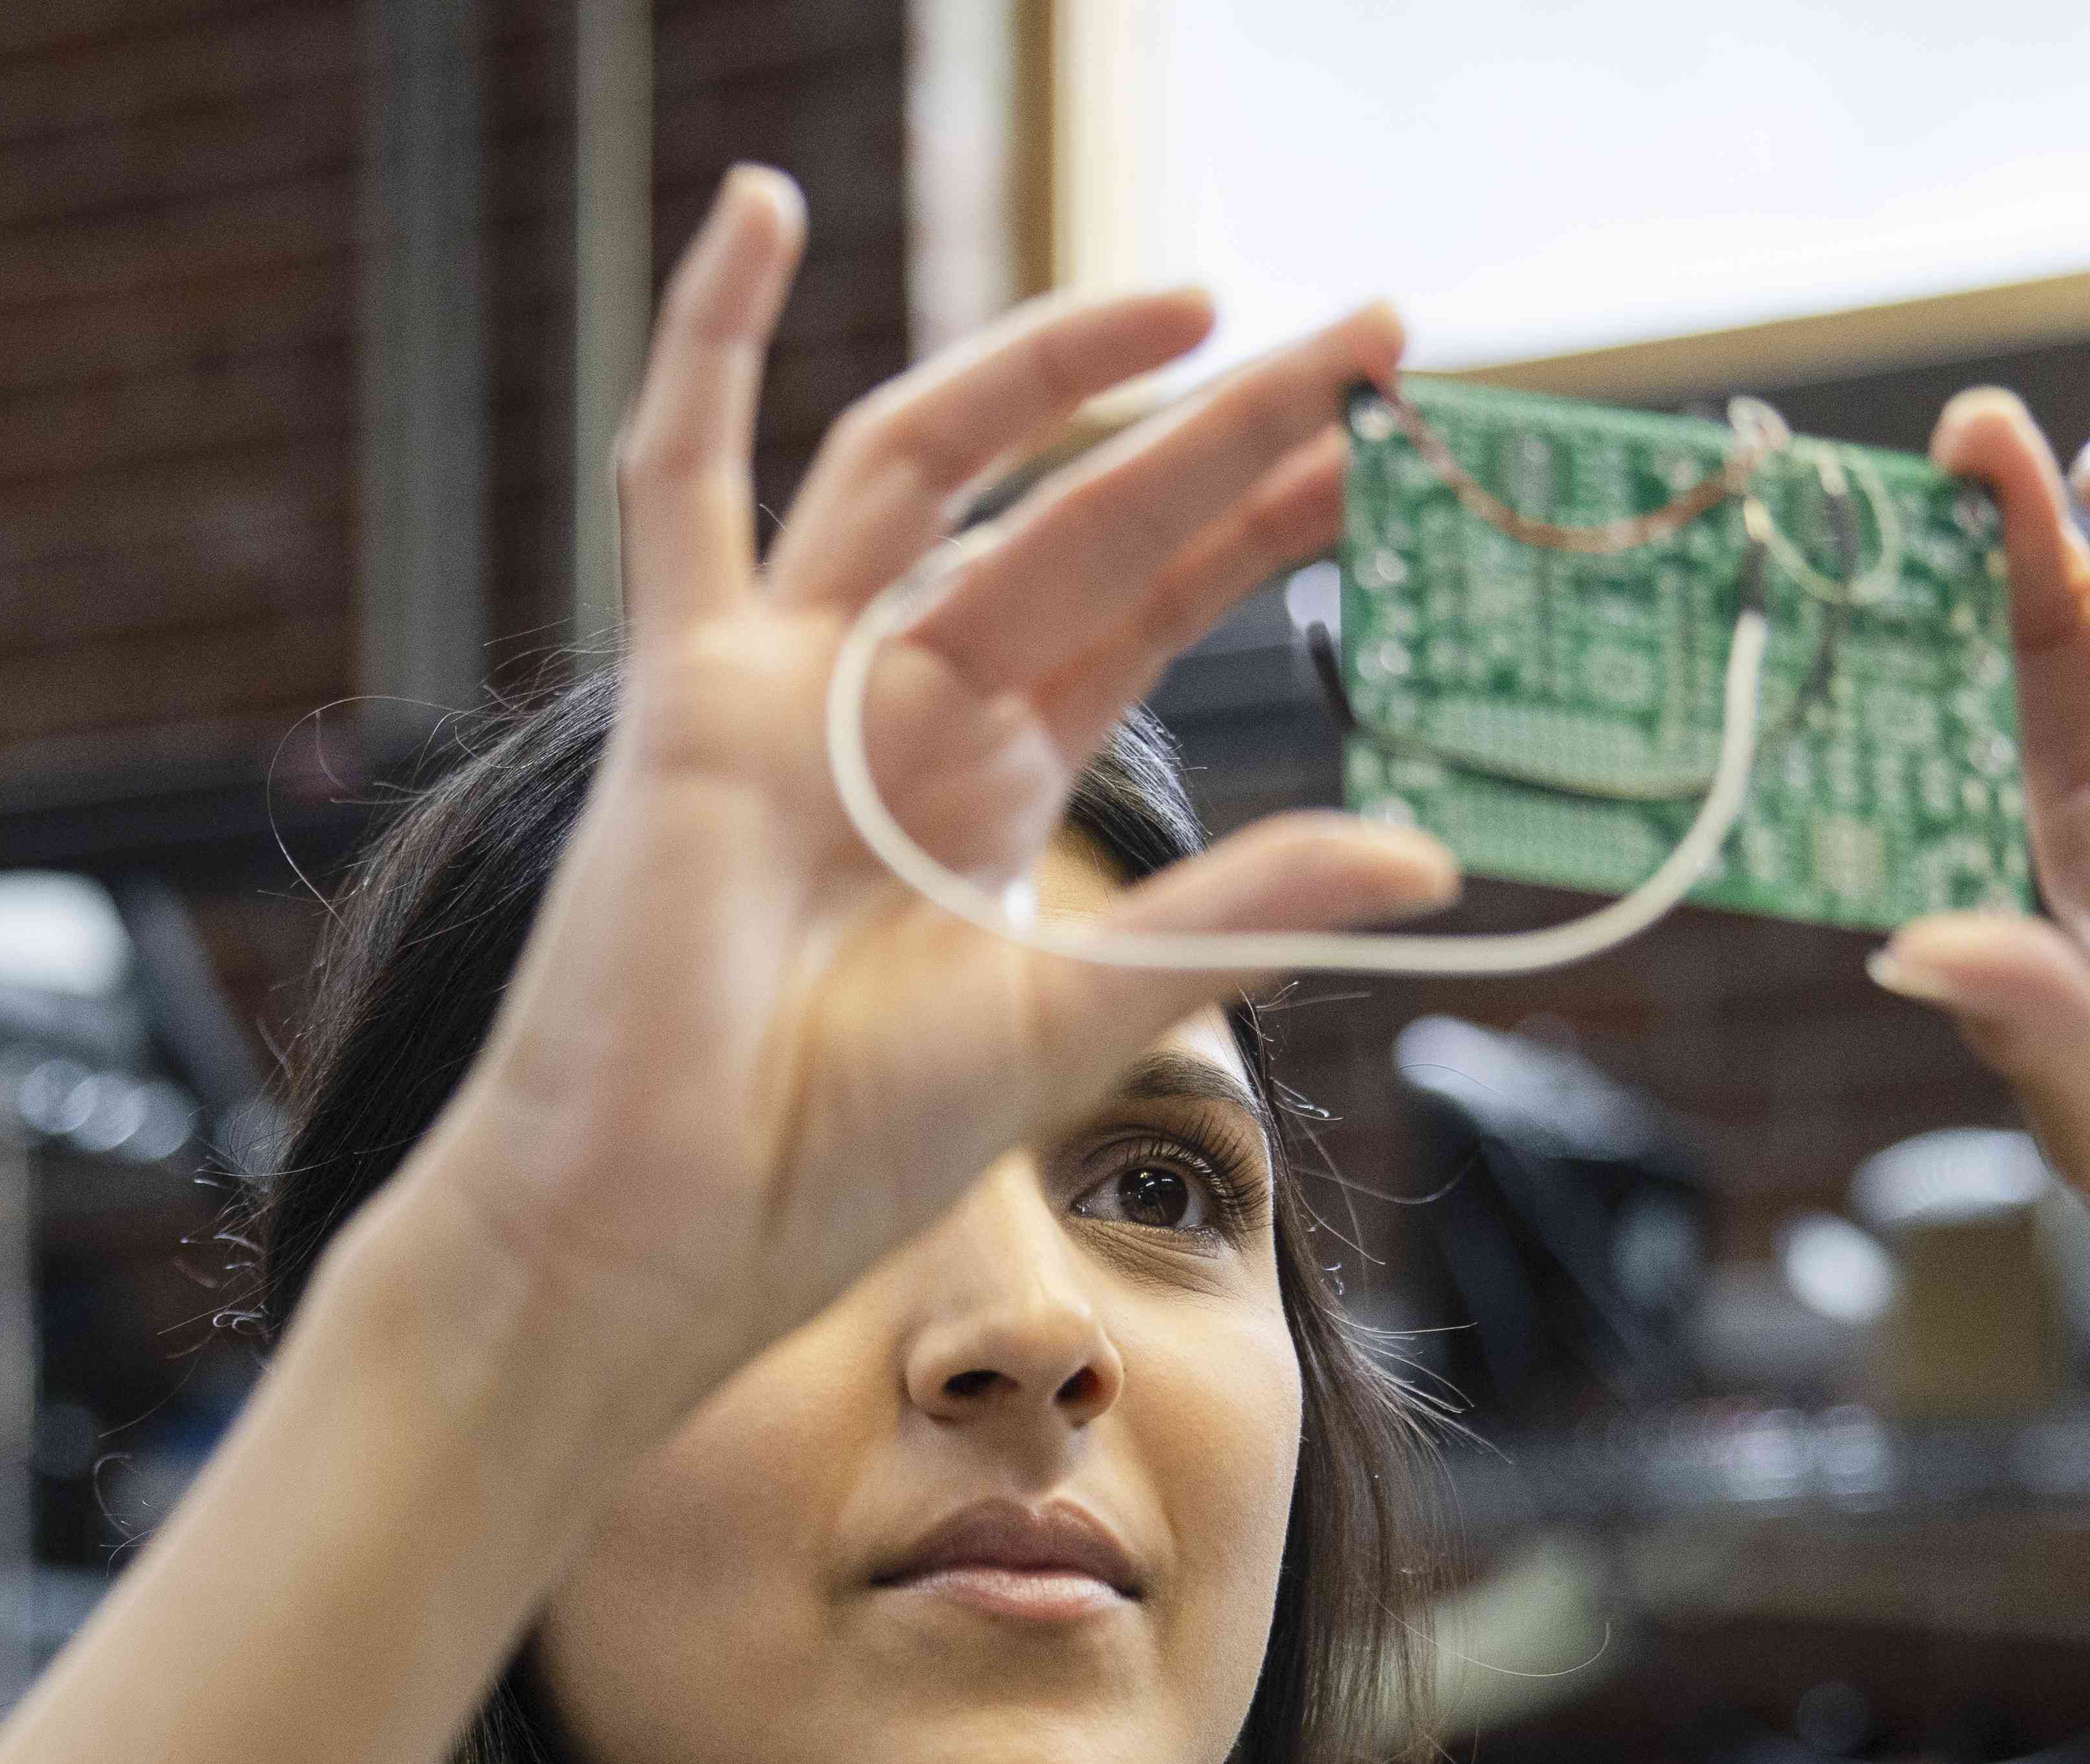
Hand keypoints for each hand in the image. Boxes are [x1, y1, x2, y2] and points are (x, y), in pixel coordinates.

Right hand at [374, 168, 1455, 1436]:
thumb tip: (1426, 858)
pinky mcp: (685, 686)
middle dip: (1232, 431)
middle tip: (1378, 338)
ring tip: (1202, 299)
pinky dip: (707, 340)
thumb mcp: (1078, 1014)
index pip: (1156, 608)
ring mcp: (788, 684)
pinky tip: (762, 208)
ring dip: (1056, 368)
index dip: (1273, 521)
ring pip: (932, 470)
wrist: (663, 1229)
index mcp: (991, 791)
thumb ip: (1238, 914)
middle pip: (1084, 519)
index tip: (1394, 448)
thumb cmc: (831, 1156)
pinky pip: (682, 481)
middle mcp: (899, 713)